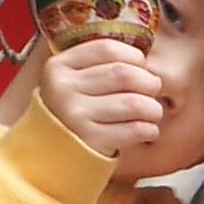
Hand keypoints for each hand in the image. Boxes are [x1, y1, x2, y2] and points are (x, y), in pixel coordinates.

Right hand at [38, 38, 162, 159]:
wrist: (50, 154)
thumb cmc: (72, 111)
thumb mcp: (71, 81)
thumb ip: (98, 65)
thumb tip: (144, 60)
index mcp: (59, 67)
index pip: (106, 49)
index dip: (133, 55)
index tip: (141, 64)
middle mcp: (63, 89)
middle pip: (124, 74)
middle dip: (149, 81)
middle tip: (154, 89)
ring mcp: (75, 116)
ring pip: (134, 103)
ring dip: (153, 108)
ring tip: (153, 112)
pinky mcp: (90, 141)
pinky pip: (134, 130)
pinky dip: (149, 129)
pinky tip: (147, 129)